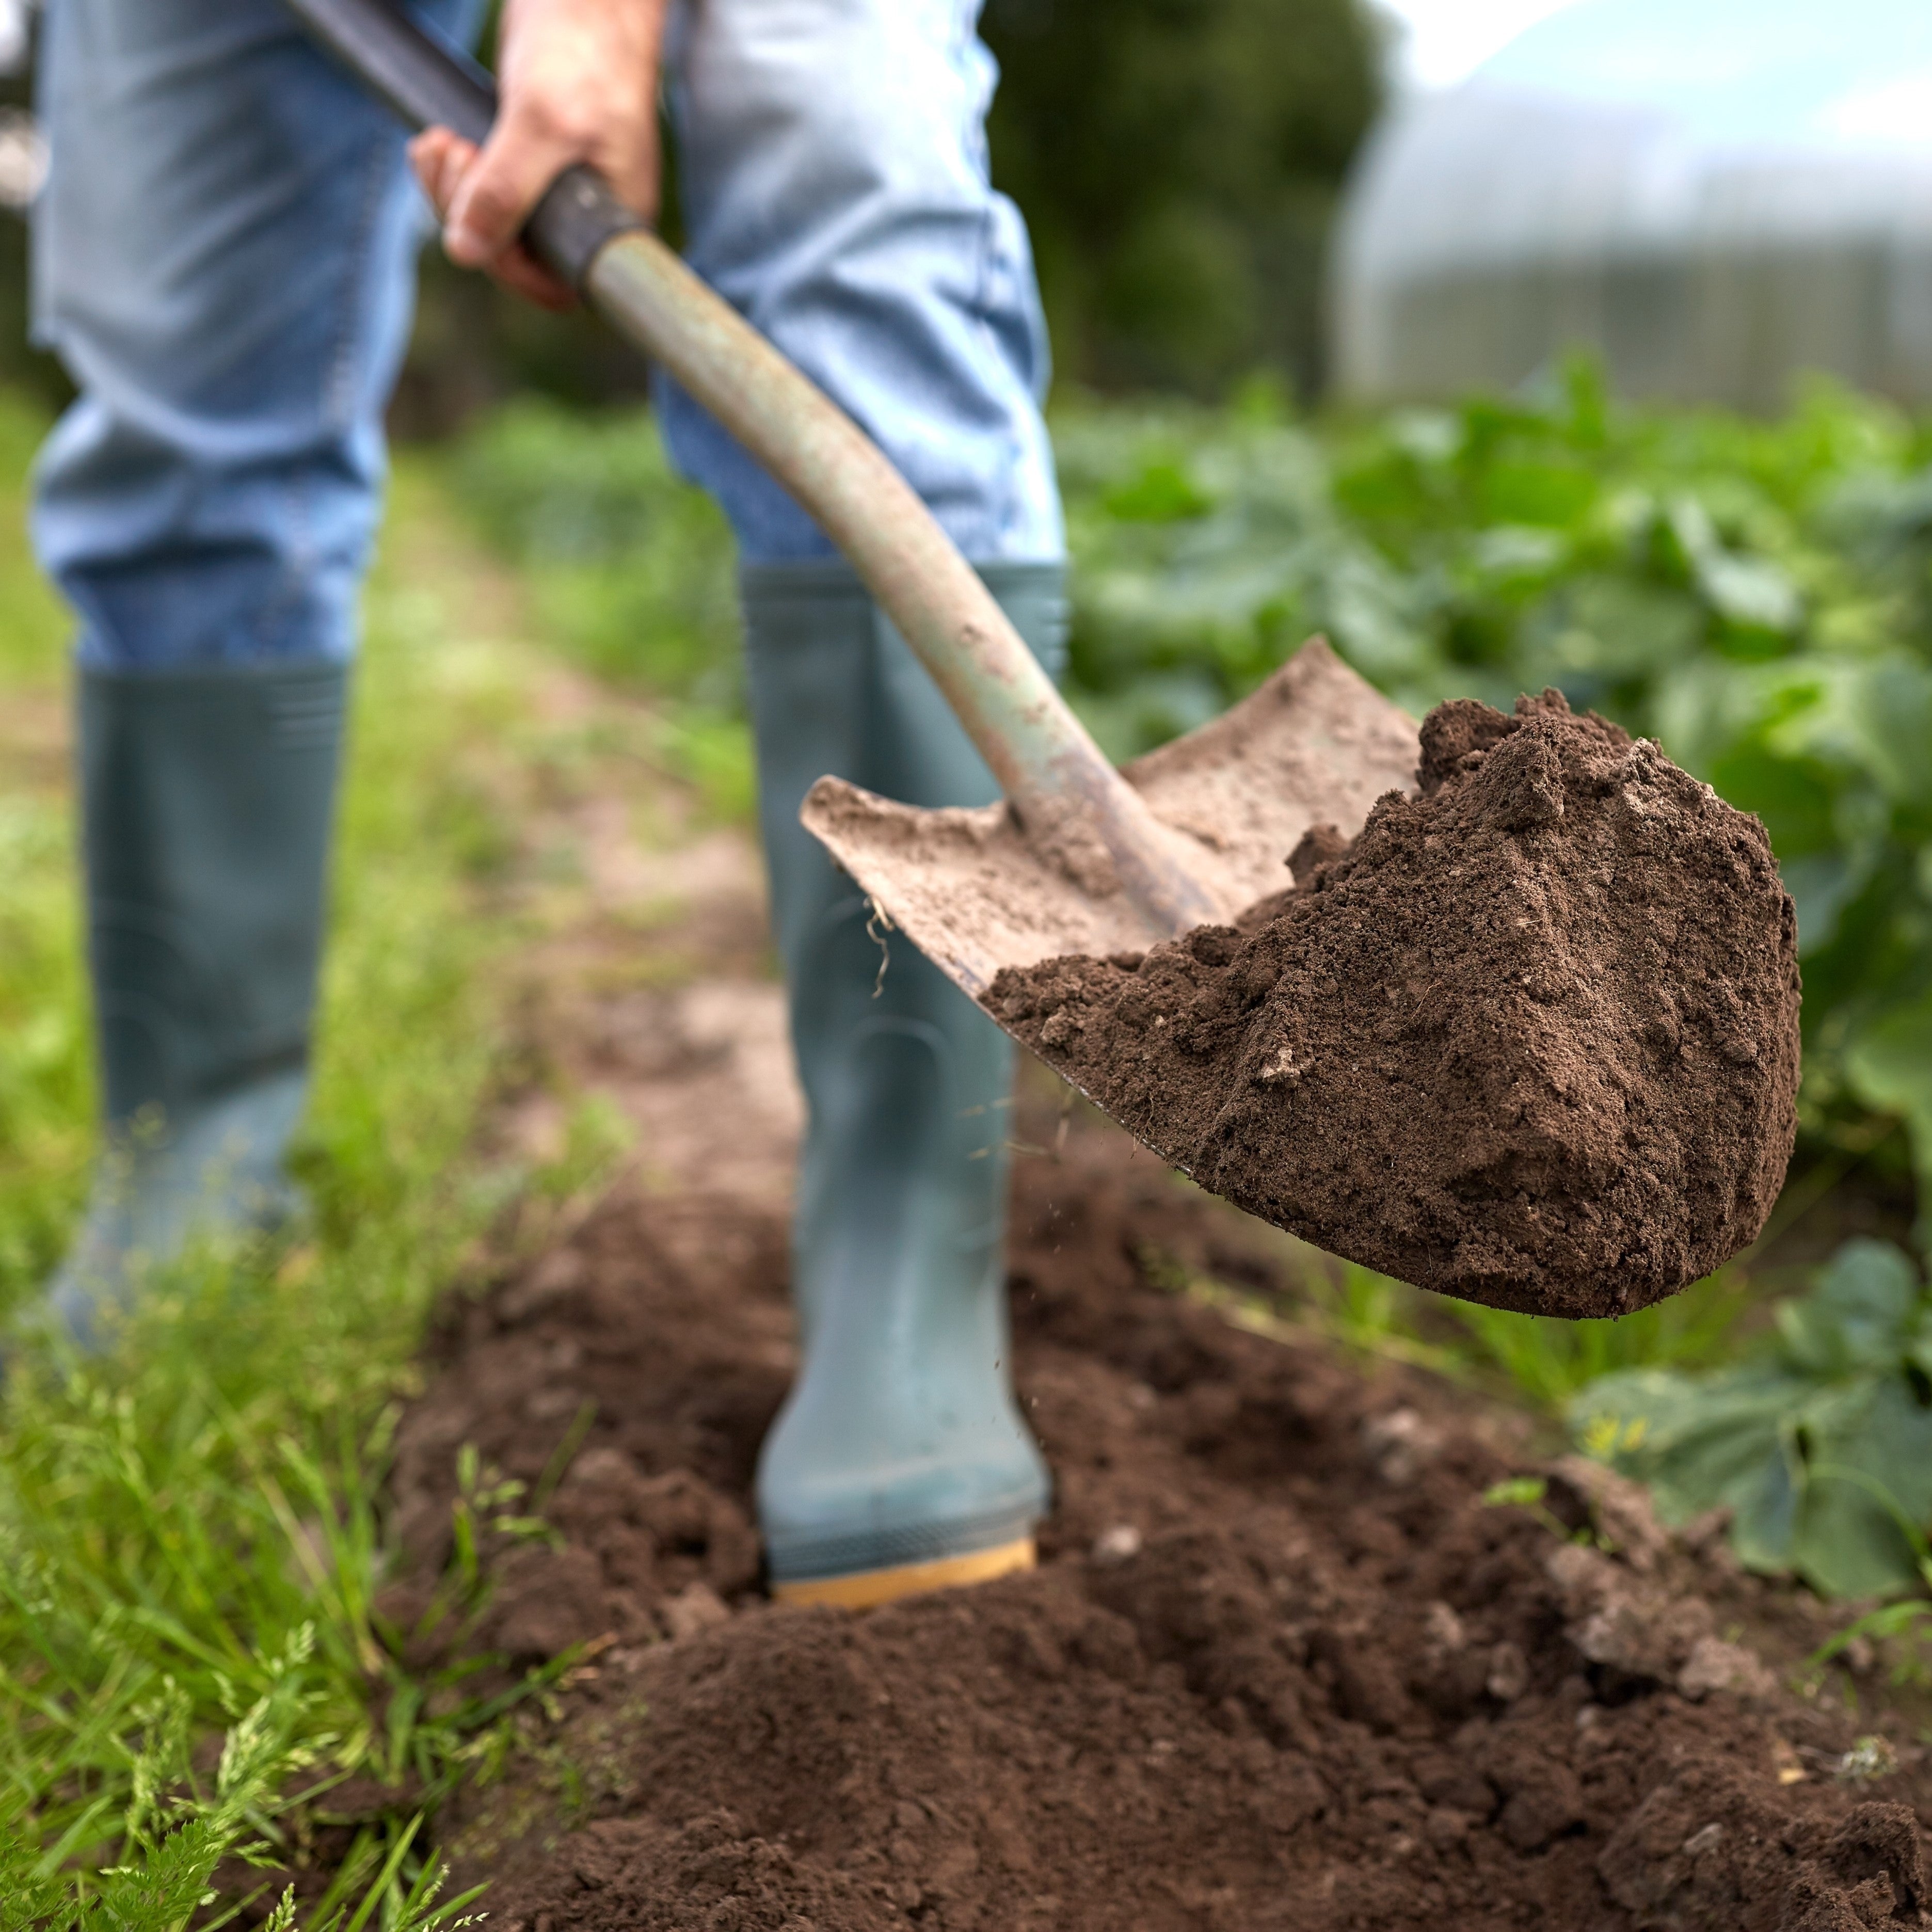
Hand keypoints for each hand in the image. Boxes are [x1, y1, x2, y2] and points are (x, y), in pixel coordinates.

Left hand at [410, 0, 665, 309]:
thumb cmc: (583, 54)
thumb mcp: (541, 124)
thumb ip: (505, 192)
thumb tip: (465, 253)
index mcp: (610, 226)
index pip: (554, 287)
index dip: (507, 266)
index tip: (478, 216)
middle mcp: (585, 219)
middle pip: (512, 257)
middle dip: (467, 212)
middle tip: (451, 152)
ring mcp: (555, 193)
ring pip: (489, 225)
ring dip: (450, 190)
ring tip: (441, 141)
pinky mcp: (526, 164)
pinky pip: (480, 192)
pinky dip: (450, 172)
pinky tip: (436, 142)